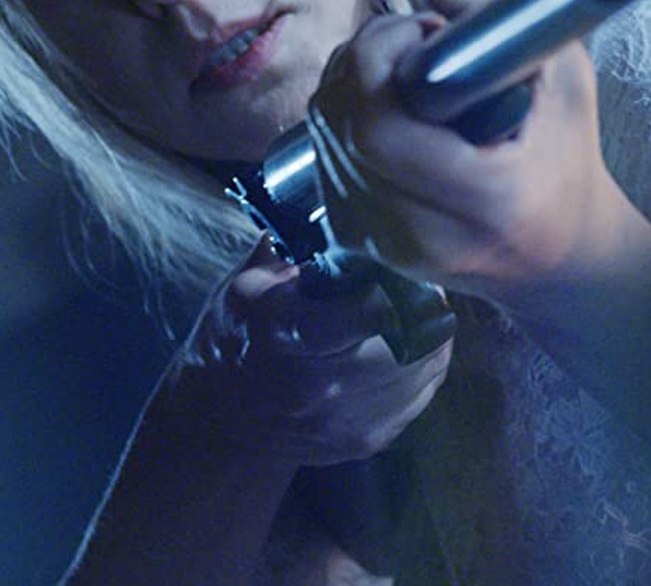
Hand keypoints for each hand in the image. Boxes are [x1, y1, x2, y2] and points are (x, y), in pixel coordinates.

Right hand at [171, 241, 452, 465]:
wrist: (220, 423)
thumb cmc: (235, 339)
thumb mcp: (248, 286)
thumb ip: (299, 250)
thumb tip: (347, 208)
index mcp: (289, 337)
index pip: (370, 310)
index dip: (396, 284)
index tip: (398, 267)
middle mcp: (321, 388)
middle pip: (410, 341)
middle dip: (421, 307)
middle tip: (417, 285)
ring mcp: (349, 423)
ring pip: (427, 368)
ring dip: (430, 336)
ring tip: (415, 313)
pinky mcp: (371, 441)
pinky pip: (424, 395)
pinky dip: (424, 367)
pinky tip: (406, 348)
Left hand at [308, 0, 650, 304]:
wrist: (557, 257)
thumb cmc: (567, 162)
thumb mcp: (569, 83)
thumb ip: (512, 18)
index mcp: (486, 202)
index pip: (378, 127)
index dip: (382, 59)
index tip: (428, 31)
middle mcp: (424, 235)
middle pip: (339, 124)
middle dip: (365, 58)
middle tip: (416, 38)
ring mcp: (382, 245)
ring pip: (322, 134)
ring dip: (353, 83)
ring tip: (411, 71)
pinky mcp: (356, 240)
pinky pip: (324, 154)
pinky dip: (348, 115)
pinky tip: (394, 108)